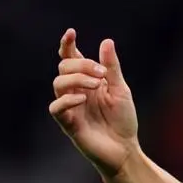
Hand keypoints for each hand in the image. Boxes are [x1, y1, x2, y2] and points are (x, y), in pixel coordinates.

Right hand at [49, 29, 139, 179]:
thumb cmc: (123, 121)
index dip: (67, 44)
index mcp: (86, 81)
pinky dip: (67, 100)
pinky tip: (83, 99)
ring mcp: (70, 107)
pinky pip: (56, 108)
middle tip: (102, 75)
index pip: (70, 58)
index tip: (71, 33)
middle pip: (64, 66)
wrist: (126, 149)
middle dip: (82, 65)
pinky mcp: (68, 124)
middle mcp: (75, 91)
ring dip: (77, 79)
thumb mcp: (121, 90)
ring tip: (97, 85)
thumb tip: (106, 41)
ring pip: (58, 83)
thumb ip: (111, 68)